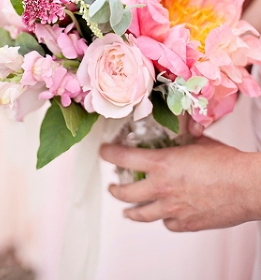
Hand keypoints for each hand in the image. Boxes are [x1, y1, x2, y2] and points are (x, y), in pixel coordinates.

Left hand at [100, 137, 260, 231]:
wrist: (248, 186)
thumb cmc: (227, 163)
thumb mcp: (199, 141)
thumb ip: (184, 135)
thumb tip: (184, 125)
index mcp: (160, 164)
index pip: (121, 158)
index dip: (108, 154)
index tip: (104, 152)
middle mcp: (161, 188)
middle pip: (124, 193)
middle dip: (115, 189)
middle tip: (113, 186)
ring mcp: (172, 208)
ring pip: (140, 214)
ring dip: (131, 211)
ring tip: (127, 211)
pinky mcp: (186, 223)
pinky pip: (167, 224)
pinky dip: (164, 219)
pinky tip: (165, 216)